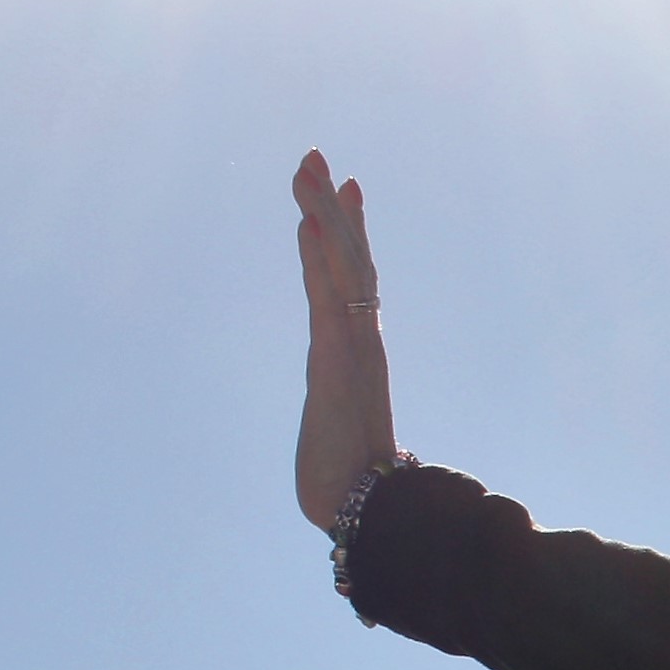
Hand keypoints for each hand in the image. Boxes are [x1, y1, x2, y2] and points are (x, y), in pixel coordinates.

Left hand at [292, 149, 398, 530]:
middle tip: (318, 158)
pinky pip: (328, 292)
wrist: (361, 511)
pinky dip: (321, 253)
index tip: (341, 194)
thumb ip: (349, 430)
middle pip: (348, 260)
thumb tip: (357, 450)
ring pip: (340, 265)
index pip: (352, 283)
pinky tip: (308, 219)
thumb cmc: (353, 488)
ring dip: (323, 212)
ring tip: (309, 165)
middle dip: (333, 207)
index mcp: (358, 355)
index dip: (346, 237)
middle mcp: (360, 341)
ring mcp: (351, 345)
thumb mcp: (340, 439)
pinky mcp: (337, 356)